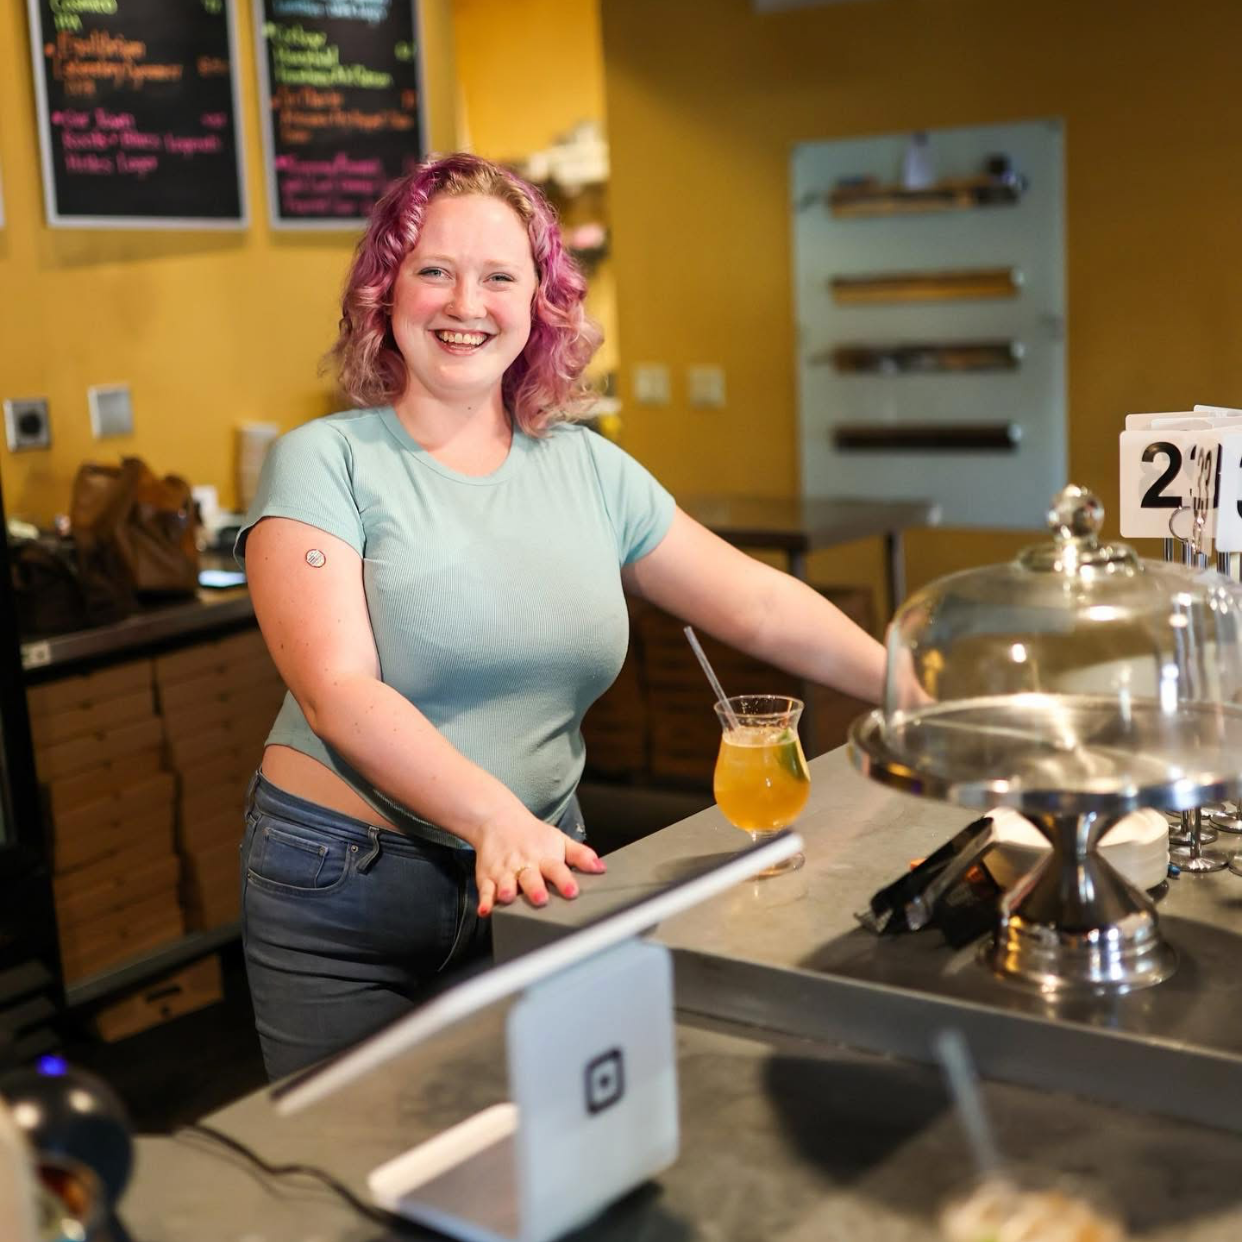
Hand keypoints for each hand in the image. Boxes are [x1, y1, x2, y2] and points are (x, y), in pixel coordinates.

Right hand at [475, 811, 606, 916]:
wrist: (499, 820)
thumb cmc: (533, 835)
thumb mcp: (559, 840)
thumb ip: (579, 855)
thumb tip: (600, 867)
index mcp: (544, 857)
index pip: (557, 869)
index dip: (564, 880)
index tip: (572, 891)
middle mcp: (525, 865)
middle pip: (530, 877)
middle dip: (535, 888)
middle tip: (540, 898)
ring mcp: (505, 871)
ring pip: (505, 883)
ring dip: (507, 891)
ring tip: (508, 898)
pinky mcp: (487, 877)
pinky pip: (485, 890)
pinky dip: (485, 900)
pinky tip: (485, 910)